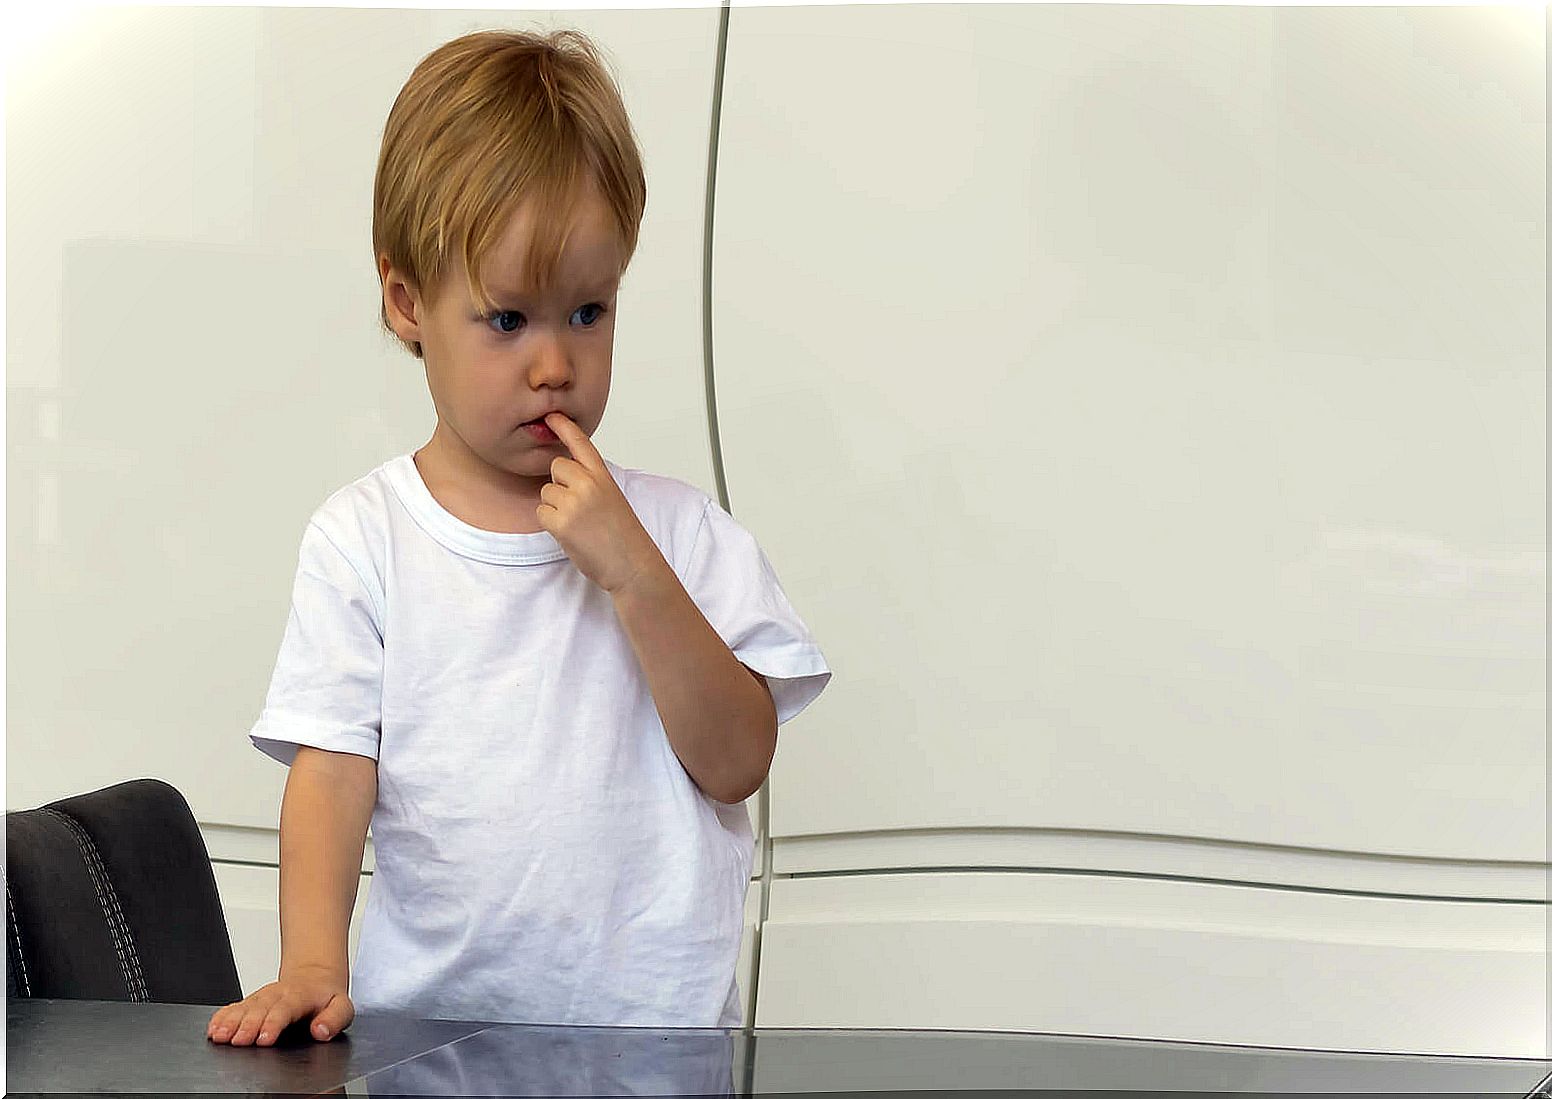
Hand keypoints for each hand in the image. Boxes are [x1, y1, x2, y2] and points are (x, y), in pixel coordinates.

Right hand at [205, 964, 353, 1045]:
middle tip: (238, 1041)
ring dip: (231, 1022)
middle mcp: (278, 995)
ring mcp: (262, 998)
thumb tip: (321, 1031)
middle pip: (260, 1010)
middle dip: (248, 1026)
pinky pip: (234, 1007)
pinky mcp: (251, 1002)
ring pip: (244, 1008)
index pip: (285, 1010)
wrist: (315, 976)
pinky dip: (222, 1017)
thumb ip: (335, 1019)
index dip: (273, 1023)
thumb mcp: (342, 1006)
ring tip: (220, 1036)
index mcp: (300, 996)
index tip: (264, 1038)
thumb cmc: (326, 997)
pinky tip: (214, 1029)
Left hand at [537, 412, 666, 594]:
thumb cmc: (623, 536)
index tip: (552, 416)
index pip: (581, 444)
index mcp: (603, 476)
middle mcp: (588, 484)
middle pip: (555, 467)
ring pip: (546, 492)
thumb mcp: (612, 498)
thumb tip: (563, 475)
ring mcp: (574, 501)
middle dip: (559, 484)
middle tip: (578, 507)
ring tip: (579, 524)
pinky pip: (541, 513)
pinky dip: (551, 524)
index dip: (564, 427)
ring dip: (555, 508)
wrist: (631, 563)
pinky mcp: (561, 521)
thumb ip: (590, 482)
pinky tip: (570, 533)